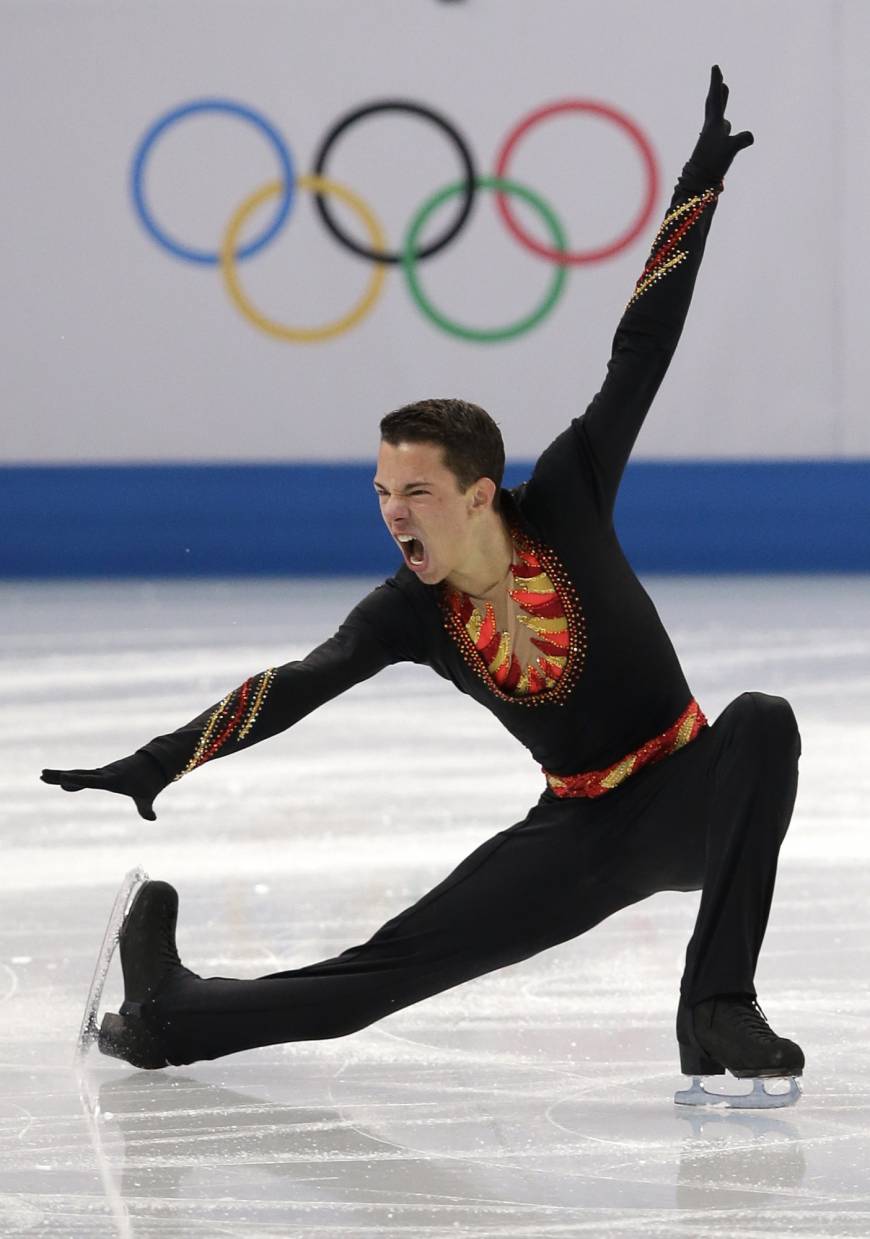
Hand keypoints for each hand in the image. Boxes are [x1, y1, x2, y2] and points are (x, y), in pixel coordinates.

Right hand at [41, 750, 166, 820]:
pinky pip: (83, 774)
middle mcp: (105, 773)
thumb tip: (152, 818)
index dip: (78, 780)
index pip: (93, 780)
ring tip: (43, 775)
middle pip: (79, 774)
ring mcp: (103, 772)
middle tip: (43, 775)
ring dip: (61, 774)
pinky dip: (71, 776)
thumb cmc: (149, 781)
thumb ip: (146, 808)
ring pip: (79, 773)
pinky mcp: (103, 773)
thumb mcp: (147, 796)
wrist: (154, 764)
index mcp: (113, 778)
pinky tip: (60, 778)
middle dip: (61, 775)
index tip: (63, 778)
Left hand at [688, 65, 753, 183]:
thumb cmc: (712, 163)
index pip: (716, 99)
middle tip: (718, 74)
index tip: (715, 67)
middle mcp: (711, 128)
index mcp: (713, 124)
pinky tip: (725, 127)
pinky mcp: (712, 147)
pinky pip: (721, 130)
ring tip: (723, 90)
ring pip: (718, 114)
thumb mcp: (730, 149)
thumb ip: (742, 140)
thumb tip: (750, 137)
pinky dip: (724, 124)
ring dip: (720, 101)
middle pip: (715, 103)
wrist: (698, 182)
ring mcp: (711, 137)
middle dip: (717, 88)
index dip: (715, 83)